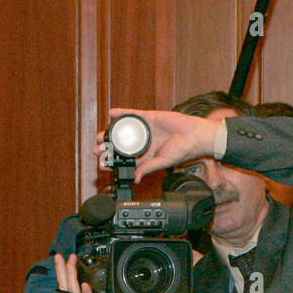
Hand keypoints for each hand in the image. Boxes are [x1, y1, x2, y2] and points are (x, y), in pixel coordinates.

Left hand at [98, 108, 220, 179]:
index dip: (113, 163)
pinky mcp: (148, 118)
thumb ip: (148, 168)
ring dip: (111, 133)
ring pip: (123, 131)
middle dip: (108, 149)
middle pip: (121, 146)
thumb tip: (135, 179)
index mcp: (146, 157)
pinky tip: (111, 114)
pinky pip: (133, 115)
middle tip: (97, 150)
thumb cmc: (184, 151)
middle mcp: (143, 144)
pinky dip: (121, 114)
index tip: (102, 165)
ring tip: (100, 136)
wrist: (195, 135)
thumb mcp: (163, 162)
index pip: (125, 161)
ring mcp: (145, 130)